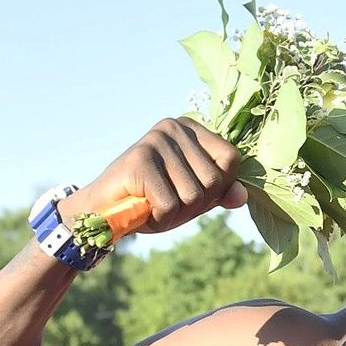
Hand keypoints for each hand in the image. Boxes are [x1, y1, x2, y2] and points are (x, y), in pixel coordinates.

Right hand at [65, 117, 247, 234]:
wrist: (103, 209)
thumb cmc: (152, 201)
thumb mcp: (193, 198)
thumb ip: (219, 193)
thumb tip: (242, 196)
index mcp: (191, 128)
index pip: (231, 159)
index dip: (217, 188)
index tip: (189, 191)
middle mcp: (174, 127)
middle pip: (214, 181)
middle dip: (194, 205)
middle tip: (167, 201)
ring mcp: (156, 140)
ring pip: (193, 196)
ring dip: (175, 214)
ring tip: (154, 204)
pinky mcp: (140, 159)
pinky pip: (170, 205)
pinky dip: (159, 219)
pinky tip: (143, 208)